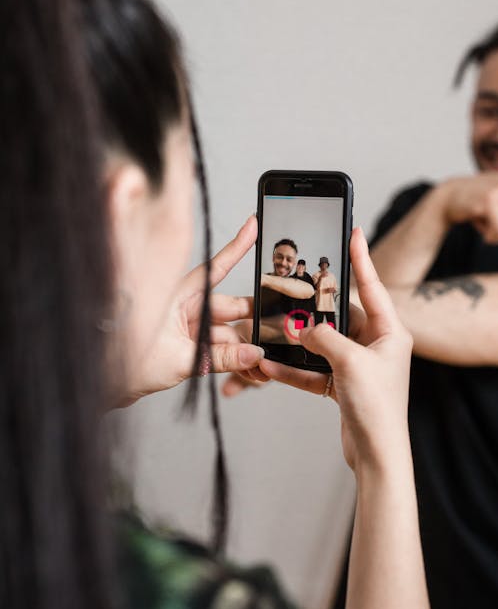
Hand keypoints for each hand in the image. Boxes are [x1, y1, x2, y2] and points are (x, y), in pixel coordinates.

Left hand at [113, 216, 264, 406]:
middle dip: (254, 321)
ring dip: (245, 351)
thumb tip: (254, 355)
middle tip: (278, 330)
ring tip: (260, 369)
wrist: (108, 386)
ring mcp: (190, 326)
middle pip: (231, 307)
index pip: (215, 267)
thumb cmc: (127, 364)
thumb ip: (221, 358)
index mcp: (179, 297)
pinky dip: (234, 361)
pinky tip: (246, 375)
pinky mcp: (191, 345)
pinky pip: (221, 349)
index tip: (253, 223)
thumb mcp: (180, 361)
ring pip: (229, 333)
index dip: (236, 246)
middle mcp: (186, 307)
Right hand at [259, 228, 412, 471]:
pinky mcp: (343, 385)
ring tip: (275, 334)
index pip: (371, 286)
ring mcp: (359, 364)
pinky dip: (294, 369)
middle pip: (340, 315)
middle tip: (293, 293)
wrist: (377, 456)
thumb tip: (301, 328)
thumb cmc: (378, 408)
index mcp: (390, 331)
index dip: (361, 257)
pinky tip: (271, 368)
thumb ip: (324, 338)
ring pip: (323, 343)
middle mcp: (377, 344)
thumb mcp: (350, 363)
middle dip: (313, 310)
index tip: (353, 231)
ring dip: (299, 343)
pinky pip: (314, 369)